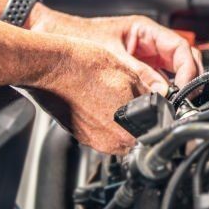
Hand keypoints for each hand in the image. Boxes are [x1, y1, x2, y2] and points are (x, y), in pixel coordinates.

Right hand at [24, 39, 156, 153]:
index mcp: (130, 130)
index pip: (155, 129)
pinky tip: (94, 99)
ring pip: (115, 132)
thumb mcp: (129, 74)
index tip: (151, 103)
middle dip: (137, 117)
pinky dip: (99, 117)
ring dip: (117, 118)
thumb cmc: (84, 67)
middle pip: (135, 134)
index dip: (155, 113)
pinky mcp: (78, 134)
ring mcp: (92, 140)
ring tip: (108, 95)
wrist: (51, 66)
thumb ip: (148, 95)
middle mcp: (111, 142)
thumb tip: (157, 99)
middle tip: (129, 95)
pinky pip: (97, 130)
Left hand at [29, 7, 201, 90]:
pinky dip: (158, 93)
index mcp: (145, 31)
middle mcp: (147, 43)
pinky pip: (153, 82)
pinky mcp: (132, 70)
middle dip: (188, 80)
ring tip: (174, 107)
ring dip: (175, 89)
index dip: (188, 70)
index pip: (181, 48)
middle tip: (186, 101)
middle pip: (181, 61)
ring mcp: (141, 57)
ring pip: (170, 73)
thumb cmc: (75, 35)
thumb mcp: (111, 56)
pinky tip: (157, 105)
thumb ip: (138, 74)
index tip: (185, 89)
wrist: (50, 35)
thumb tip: (161, 93)